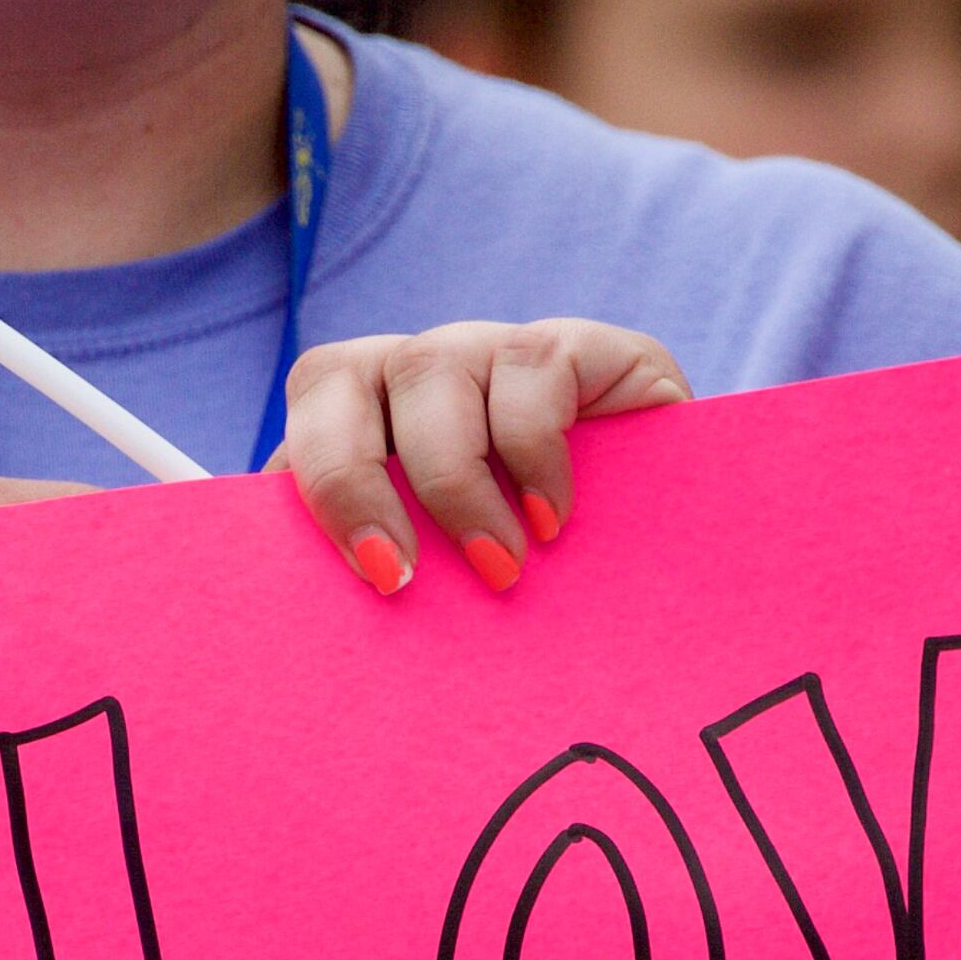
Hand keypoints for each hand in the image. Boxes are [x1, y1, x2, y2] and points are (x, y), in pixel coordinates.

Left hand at [268, 318, 689, 594]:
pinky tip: (554, 519)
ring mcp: (497, 352)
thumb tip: (289, 612)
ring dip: (454, 482)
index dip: (318, 481)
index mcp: (368, 416)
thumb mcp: (439, 582)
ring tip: (500, 567)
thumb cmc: (534, 592)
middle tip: (402, 575)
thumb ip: (371, 570)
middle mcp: (422, 371)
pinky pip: (532, 365)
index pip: (308, 409)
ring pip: (432, 367)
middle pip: (341, 373)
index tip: (368, 571)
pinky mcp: (583, 348)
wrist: (671, 574)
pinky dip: (534, 451)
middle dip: (352, 476)